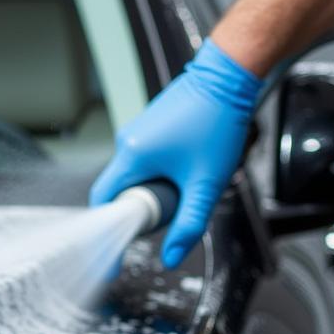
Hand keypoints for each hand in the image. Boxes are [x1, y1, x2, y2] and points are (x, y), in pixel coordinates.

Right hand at [90, 38, 261, 268]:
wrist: (229, 76)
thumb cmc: (218, 122)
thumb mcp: (205, 184)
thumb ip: (188, 224)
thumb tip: (171, 257)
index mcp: (132, 156)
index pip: (103, 202)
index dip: (109, 230)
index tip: (115, 253)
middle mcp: (126, 142)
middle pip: (119, 192)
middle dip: (142, 209)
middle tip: (171, 212)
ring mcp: (136, 132)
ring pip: (133, 177)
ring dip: (153, 190)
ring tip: (185, 184)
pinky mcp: (148, 127)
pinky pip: (142, 161)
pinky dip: (158, 174)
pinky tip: (186, 167)